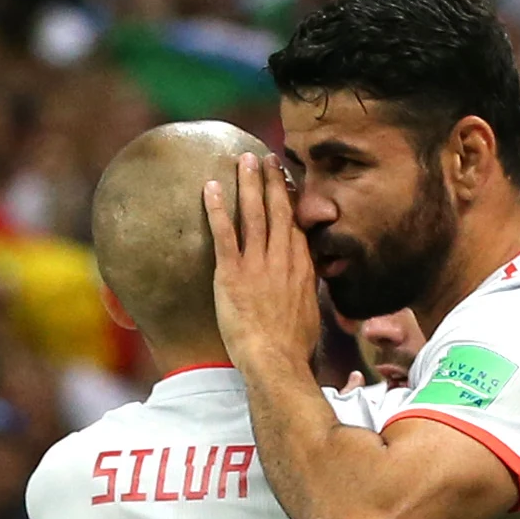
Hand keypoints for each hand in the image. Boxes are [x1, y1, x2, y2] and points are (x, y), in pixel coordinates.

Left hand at [204, 153, 322, 374]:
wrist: (276, 360)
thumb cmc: (293, 347)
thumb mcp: (310, 313)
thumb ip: (306, 291)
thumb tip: (305, 285)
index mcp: (302, 267)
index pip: (296, 225)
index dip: (290, 200)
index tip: (285, 181)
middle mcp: (282, 258)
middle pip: (278, 210)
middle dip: (271, 181)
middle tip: (264, 158)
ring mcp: (257, 264)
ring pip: (253, 214)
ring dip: (248, 183)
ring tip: (244, 160)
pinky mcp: (232, 273)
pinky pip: (223, 233)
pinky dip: (216, 208)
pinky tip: (209, 187)